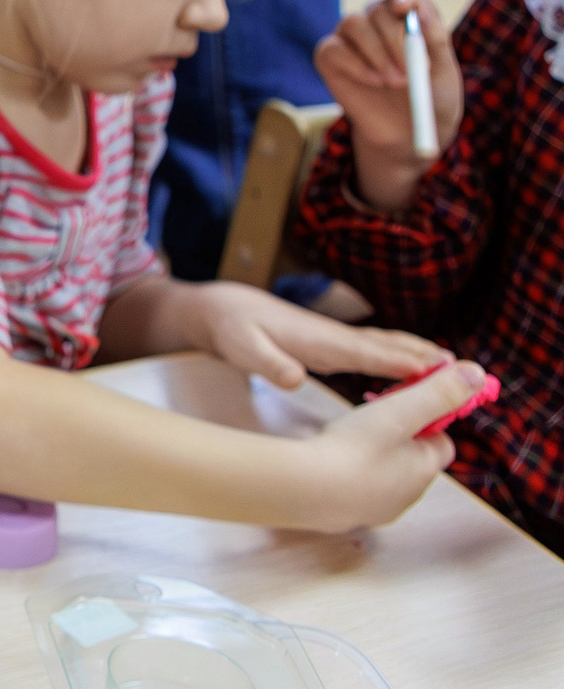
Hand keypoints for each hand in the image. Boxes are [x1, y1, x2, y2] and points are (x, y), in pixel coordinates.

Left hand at [183, 280, 444, 388]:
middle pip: (389, 347)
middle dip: (427, 358)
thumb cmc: (233, 329)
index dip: (403, 363)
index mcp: (320, 340)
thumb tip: (294, 378)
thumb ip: (267, 363)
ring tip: (453, 367)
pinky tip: (413, 368)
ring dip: (419, 355)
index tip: (439, 372)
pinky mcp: (330, 345)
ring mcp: (335, 339)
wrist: (221, 310)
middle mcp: (335, 338)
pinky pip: (375, 352)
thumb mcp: (242, 348)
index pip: (369, 354)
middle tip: (467, 371)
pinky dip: (400, 357)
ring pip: (386, 347)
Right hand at [295, 360, 482, 530]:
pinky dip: (349, 475)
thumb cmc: (353, 448)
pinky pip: (358, 490)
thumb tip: (477, 373)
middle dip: (397, 438)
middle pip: (414, 459)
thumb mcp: (399, 411)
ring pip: (386, 475)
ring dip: (373, 457)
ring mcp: (378, 510)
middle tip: (367, 420)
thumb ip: (438, 391)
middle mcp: (408, 496)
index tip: (399, 405)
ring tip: (345, 439)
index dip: (426, 419)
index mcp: (425, 470)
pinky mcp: (348, 517)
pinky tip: (329, 463)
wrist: (303, 491)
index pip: (443, 442)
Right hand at [313, 0, 460, 211]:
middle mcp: (375, 19)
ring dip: (377, 55)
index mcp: (407, 12)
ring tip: (396, 82)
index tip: (404, 6)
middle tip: (410, 71)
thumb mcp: (445, 70)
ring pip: (353, 24)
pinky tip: (373, 83)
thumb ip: (434, 38)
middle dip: (395, 39)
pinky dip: (356, 67)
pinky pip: (333, 49)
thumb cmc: (432, 99)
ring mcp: (350, 37)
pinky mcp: (329, 56)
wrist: (408, 134)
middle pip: (377, 9)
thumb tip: (417, 8)